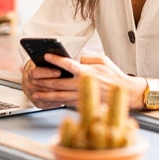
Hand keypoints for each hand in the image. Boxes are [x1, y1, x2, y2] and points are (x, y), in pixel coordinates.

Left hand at [21, 53, 145, 109]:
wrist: (125, 93)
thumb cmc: (114, 75)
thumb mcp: (103, 60)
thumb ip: (87, 58)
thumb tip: (75, 60)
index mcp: (87, 72)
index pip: (68, 64)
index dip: (56, 59)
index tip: (46, 55)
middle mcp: (82, 85)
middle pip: (58, 83)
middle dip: (44, 80)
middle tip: (33, 77)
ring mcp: (82, 96)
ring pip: (59, 95)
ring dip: (46, 93)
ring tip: (35, 91)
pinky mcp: (82, 104)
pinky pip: (65, 102)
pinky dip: (54, 101)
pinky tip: (47, 100)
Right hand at [21, 55, 78, 108]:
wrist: (34, 77)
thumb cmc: (43, 67)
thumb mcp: (44, 60)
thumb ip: (50, 60)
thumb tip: (61, 58)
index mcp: (29, 70)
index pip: (35, 72)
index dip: (47, 72)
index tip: (59, 72)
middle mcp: (27, 82)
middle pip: (39, 85)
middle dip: (54, 84)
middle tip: (66, 83)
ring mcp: (30, 93)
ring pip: (42, 96)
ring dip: (54, 94)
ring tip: (66, 91)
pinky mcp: (36, 102)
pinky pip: (44, 104)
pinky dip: (53, 102)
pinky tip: (62, 99)